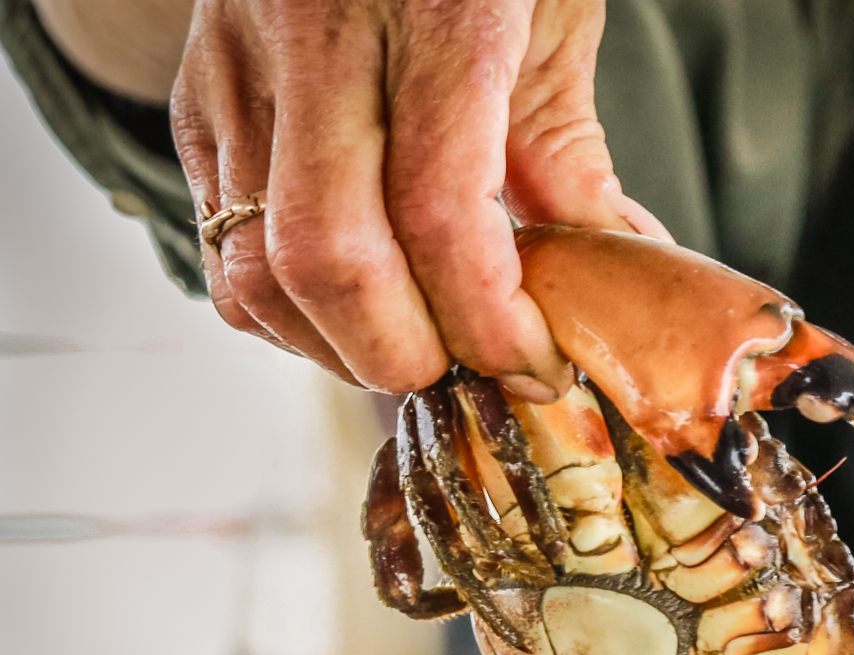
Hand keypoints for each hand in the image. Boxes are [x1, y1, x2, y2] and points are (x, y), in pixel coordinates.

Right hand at [170, 0, 667, 400]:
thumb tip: (605, 279)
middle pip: (327, 261)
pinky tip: (345, 310)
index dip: (489, 324)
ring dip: (335, 348)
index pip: (441, 217)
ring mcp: (241, 66)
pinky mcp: (202, 95)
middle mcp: (316, 35)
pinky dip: (282, 310)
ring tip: (408, 350)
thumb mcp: (553, 18)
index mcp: (436, 8)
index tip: (533, 366)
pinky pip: (217, 245)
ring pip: (254, 270)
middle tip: (463, 373)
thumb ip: (566, 156)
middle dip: (403, 356)